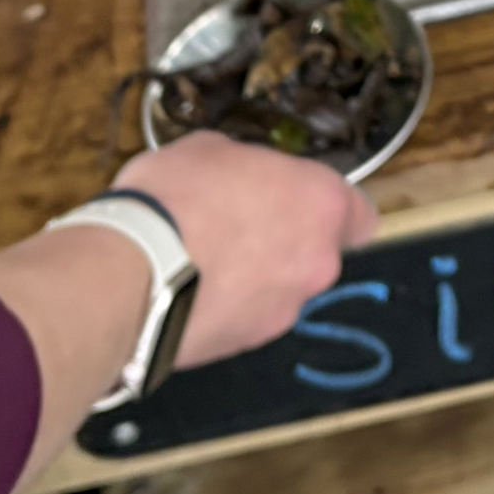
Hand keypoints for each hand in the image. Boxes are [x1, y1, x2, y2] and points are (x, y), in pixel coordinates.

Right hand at [114, 131, 378, 368]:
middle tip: (236, 226)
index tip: (300, 202)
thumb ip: (244, 166)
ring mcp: (285, 310)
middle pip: (318, 253)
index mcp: (321, 203)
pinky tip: (188, 290)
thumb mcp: (209, 149)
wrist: (133, 275)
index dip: (331, 209)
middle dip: (285, 242)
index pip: (360, 214)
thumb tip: (241, 176)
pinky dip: (228, 306)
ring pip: (282, 288)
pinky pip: (247, 317)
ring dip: (255, 277)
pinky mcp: (248, 344)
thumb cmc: (177, 196)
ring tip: (202, 262)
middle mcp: (318, 262)